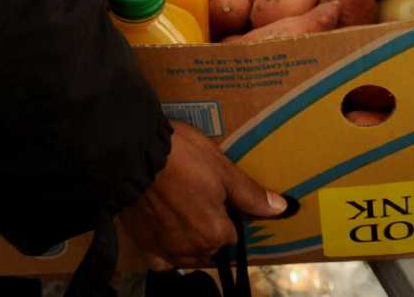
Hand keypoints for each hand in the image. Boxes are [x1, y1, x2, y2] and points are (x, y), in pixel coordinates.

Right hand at [122, 121, 290, 271]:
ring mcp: (167, 250)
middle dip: (209, 228)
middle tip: (197, 199)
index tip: (217, 196)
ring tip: (183, 214)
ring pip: (189, 256)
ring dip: (191, 242)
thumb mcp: (221, 168)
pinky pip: (163, 261)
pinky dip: (167, 253)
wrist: (131, 153)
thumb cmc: (180, 156)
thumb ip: (250, 195)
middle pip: (212, 246)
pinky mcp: (145, 246)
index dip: (227, 214)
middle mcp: (193, 249)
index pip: (233, 234)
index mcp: (216, 232)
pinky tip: (166, 236)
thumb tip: (282, 208)